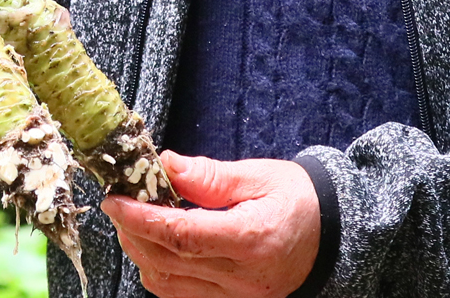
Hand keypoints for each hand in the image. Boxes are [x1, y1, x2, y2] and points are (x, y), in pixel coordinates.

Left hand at [103, 152, 321, 297]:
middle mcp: (243, 277)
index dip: (141, 218)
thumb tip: (164, 164)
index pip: (181, 235)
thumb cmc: (299, 200)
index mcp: (252, 239)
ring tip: (133, 221)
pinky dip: (158, 272)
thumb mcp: (260, 176)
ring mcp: (237, 297)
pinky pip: (181, 295)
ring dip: (141, 253)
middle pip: (167, 262)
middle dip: (133, 232)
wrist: (334, 235)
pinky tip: (154, 245)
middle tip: (119, 204)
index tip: (115, 199)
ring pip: (168, 285)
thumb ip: (209, 177)